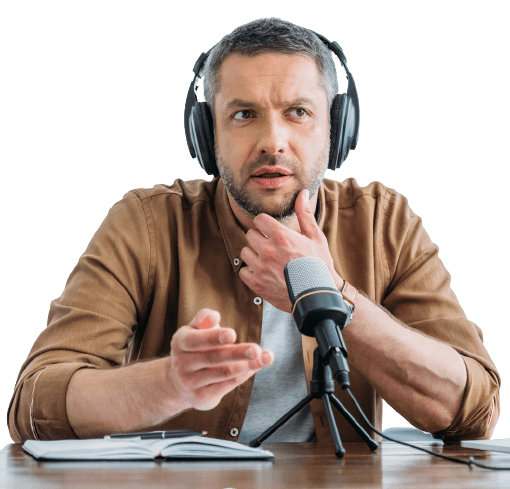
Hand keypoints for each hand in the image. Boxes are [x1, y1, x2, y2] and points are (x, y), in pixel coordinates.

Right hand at [168, 308, 273, 410]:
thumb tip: (214, 316)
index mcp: (180, 342)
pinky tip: (257, 365)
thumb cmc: (193, 347)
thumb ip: (203, 319)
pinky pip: (228, 384)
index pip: (196, 340)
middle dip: (237, 353)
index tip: (233, 334)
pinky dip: (245, 374)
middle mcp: (182, 364)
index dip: (214, 337)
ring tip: (265, 356)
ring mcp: (191, 383)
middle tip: (256, 349)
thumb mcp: (193, 330)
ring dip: (248, 364)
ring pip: (224, 372)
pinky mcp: (202, 397)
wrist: (178, 382)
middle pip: (214, 357)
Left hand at [239, 189, 341, 312]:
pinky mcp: (256, 283)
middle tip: (272, 247)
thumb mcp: (315, 237)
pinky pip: (243, 271)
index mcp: (281, 236)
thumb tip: (303, 193)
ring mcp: (260, 267)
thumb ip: (305, 214)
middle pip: (250, 234)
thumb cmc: (319, 266)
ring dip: (254, 254)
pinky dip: (250, 271)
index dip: (265, 224)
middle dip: (259, 238)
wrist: (317, 296)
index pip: (259, 220)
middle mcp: (267, 250)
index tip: (270, 230)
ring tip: (267, 260)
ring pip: (245, 252)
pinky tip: (263, 273)